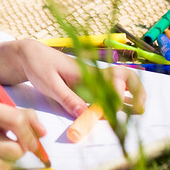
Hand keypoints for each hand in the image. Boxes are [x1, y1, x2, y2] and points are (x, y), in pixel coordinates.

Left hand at [0, 39, 145, 117]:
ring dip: (131, 97)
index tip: (114, 110)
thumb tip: (84, 114)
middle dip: (137, 92)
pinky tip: (121, 111)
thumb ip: (68, 98)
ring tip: (138, 113)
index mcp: (86, 72)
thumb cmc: (38, 66)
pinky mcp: (87, 84)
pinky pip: (107, 90)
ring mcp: (92, 78)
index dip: (119, 95)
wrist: (30, 54)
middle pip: (125, 78)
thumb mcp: (50, 84)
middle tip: (139, 110)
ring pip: (119, 85)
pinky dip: (117, 99)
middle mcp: (93, 74)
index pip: (114, 80)